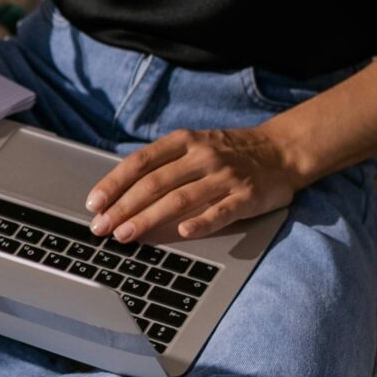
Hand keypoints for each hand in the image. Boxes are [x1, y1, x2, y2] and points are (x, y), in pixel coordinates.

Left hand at [86, 125, 300, 243]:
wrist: (282, 151)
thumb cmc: (229, 153)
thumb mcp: (194, 146)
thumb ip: (163, 164)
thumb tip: (120, 192)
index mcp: (184, 142)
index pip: (141, 162)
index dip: (114, 183)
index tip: (94, 203)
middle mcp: (202, 156)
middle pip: (155, 183)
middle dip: (123, 207)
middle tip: (102, 227)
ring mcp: (225, 176)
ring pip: (180, 199)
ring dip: (149, 218)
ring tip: (126, 235)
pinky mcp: (247, 196)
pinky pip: (220, 211)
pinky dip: (200, 222)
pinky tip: (182, 233)